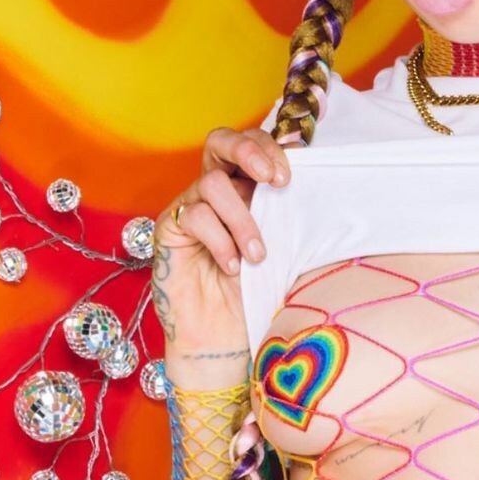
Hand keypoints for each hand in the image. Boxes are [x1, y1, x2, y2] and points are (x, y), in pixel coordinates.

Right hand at [151, 124, 293, 360]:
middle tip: (274, 180)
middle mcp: (215, 192)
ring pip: (212, 183)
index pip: (251, 145)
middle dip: (249, 151)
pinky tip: (233, 267)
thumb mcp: (283, 248)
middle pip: (220, 141)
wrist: (224, 339)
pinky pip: (195, 216)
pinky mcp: (169, 229)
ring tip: (258, 255)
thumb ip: (286, 215)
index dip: (269, 149)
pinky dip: (220, 240)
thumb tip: (309, 182)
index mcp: (244, 188)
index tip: (290, 176)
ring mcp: (189, 207)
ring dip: (242, 219)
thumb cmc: (256, 294)